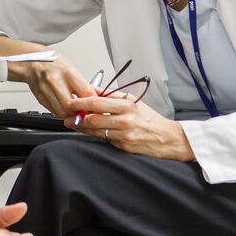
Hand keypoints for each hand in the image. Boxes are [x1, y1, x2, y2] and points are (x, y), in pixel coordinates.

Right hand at [12, 53, 96, 117]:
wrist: (31, 62)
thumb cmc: (53, 63)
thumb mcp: (72, 69)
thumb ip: (83, 84)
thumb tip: (97, 96)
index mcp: (67, 72)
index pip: (86, 93)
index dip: (93, 103)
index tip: (97, 107)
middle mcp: (55, 81)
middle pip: (72, 107)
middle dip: (80, 113)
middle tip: (85, 112)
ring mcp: (46, 91)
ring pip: (62, 112)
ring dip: (70, 115)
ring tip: (75, 111)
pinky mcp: (40, 99)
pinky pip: (54, 111)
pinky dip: (61, 112)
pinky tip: (65, 108)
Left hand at [67, 90, 194, 160]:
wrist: (168, 138)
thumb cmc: (150, 119)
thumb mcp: (133, 101)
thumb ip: (111, 95)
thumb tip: (93, 89)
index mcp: (127, 105)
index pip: (97, 102)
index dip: (80, 102)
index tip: (70, 102)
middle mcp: (125, 120)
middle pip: (93, 119)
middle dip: (77, 118)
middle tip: (66, 116)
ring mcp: (124, 135)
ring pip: (95, 131)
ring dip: (82, 128)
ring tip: (73, 124)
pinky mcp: (123, 146)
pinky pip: (103, 140)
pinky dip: (94, 135)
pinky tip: (89, 131)